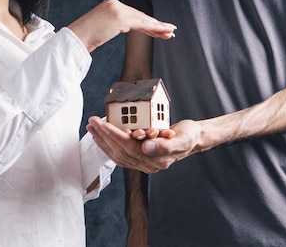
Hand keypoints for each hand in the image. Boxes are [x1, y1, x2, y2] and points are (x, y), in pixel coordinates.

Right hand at [68, 0, 175, 51]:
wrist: (75, 40)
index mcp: (110, 5)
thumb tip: (123, 28)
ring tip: (169, 32)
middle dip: (155, 25)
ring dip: (158, 27)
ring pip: (142, 20)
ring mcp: (117, 10)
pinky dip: (152, 29)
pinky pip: (140, 24)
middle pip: (140, 16)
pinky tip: (161, 32)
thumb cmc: (84, 37)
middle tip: (169, 30)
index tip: (158, 28)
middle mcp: (115, 4)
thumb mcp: (101, 28)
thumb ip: (114, 25)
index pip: (133, 14)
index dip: (147, 22)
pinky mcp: (119, 18)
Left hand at [86, 116, 202, 172]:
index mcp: (157, 160)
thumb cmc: (189, 136)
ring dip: (102, 140)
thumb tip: (146, 147)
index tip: (103, 123)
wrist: (194, 139)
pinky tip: (101, 135)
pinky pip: (120, 153)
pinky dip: (108, 144)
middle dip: (104, 136)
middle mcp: (148, 164)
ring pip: (117, 154)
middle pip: (120, 151)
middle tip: (92, 121)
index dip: (115, 135)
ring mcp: (143, 163)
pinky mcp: (140, 158)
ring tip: (92, 127)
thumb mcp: (182, 138)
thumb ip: (165, 145)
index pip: (130, 148)